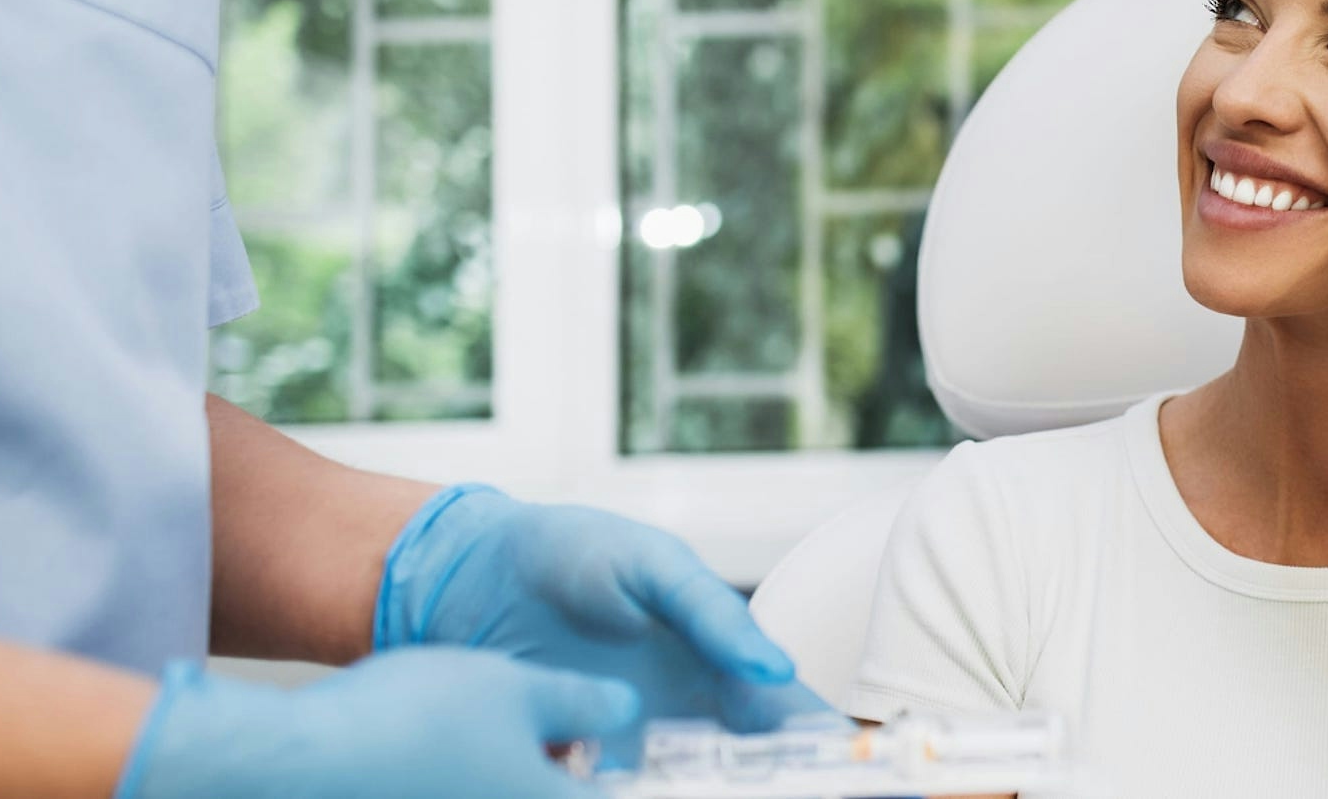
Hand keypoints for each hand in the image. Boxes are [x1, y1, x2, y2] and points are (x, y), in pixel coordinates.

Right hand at [119, 648, 634, 798]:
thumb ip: (586, 702)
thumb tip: (627, 712)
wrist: (298, 758)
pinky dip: (477, 780)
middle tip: (579, 735)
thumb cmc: (412, 720)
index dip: (637, 778)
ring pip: (512, 794)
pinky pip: (468, 795)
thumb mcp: (519, 687)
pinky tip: (458, 750)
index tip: (643, 758)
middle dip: (572, 770)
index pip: (613, 798)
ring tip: (514, 734)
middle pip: (560, 794)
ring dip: (523, 770)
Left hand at [375, 487, 837, 764]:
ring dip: (701, 795)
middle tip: (778, 794)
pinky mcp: (575, 773)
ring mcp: (634, 754)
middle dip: (772, 789)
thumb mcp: (654, 566)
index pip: (798, 725)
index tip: (854, 778)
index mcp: (726, 671)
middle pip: (751, 779)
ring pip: (685, 794)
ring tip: (698, 794)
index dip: (832, 756)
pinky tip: (615, 793)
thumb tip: (777, 668)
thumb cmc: (576, 553)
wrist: (473, 573)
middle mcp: (689, 723)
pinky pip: (606, 798)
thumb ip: (713, 613)